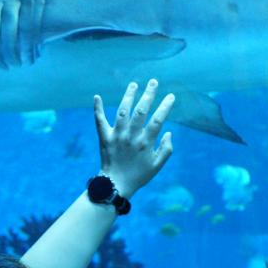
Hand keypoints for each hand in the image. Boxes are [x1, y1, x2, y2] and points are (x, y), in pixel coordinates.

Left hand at [93, 79, 174, 198]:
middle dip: (148, 94)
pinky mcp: (104, 137)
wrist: (116, 184)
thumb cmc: (139, 175)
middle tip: (153, 82)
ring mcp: (117, 135)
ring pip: (122, 111)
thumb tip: (168, 132)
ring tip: (134, 84)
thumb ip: (166, 149)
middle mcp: (131, 136)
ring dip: (128, 96)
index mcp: (146, 142)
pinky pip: (100, 121)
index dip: (165, 107)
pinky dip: (97, 108)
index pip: (158, 120)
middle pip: (141, 111)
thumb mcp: (157, 165)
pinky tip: (96, 96)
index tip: (170, 96)